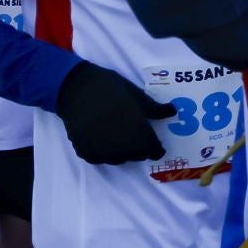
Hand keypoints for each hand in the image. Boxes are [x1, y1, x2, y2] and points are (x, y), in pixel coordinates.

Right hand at [54, 62, 174, 165]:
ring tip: (121, 137)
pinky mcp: (85, 152)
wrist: (75, 88)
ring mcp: (101, 150)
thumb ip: (154, 109)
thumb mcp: (135, 94)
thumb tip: (172, 112)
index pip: (152, 149)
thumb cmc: (109, 87)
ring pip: (120, 159)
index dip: (156, 148)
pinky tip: (105, 140)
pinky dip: (106, 153)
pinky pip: (101, 159)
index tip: (157, 145)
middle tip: (139, 137)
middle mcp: (120, 144)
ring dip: (125, 152)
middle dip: (142, 149)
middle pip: (137, 155)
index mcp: (136, 129)